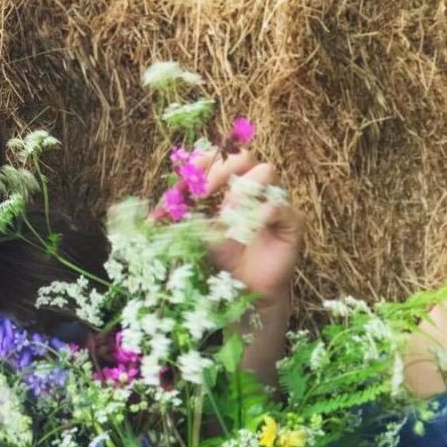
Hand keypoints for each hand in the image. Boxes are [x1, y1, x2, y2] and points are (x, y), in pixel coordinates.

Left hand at [160, 148, 304, 305]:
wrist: (245, 289)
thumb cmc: (221, 258)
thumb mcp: (196, 233)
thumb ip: (184, 216)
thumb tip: (154, 210)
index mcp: (232, 184)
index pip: (222, 157)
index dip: (205, 160)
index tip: (188, 174)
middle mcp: (256, 187)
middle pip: (243, 157)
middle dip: (219, 170)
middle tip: (203, 192)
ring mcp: (275, 200)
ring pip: (266, 171)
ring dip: (240, 188)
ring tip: (224, 213)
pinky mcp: (292, 222)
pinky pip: (281, 206)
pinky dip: (262, 213)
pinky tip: (247, 228)